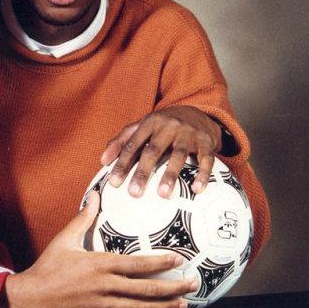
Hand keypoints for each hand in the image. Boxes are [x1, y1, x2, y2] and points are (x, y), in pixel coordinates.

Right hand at [0, 191, 197, 307]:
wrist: (33, 300)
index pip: (138, 266)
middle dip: (173, 288)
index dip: (161, 264)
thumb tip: (94, 196)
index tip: (179, 260)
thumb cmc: (48, 267)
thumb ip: (83, 219)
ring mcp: (104, 307)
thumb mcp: (64, 240)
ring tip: (183, 304)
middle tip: (192, 284)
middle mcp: (106, 288)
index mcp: (100, 266)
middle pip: (147, 291)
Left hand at [100, 106, 221, 197]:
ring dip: (170, 174)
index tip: (114, 183)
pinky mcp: (206, 142)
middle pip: (153, 150)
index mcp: (150, 123)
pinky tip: (197, 189)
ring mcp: (188, 134)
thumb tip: (102, 161)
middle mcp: (168, 126)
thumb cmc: (162, 125)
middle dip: (143, 172)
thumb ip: (121, 140)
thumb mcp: (142, 126)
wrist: (197, 113)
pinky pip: (205, 159)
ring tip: (163, 195)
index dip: (122, 163)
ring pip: (178, 154)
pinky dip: (202, 174)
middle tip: (134, 193)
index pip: (133, 144)